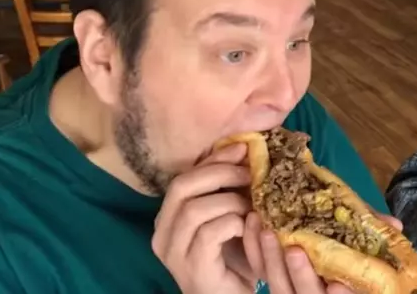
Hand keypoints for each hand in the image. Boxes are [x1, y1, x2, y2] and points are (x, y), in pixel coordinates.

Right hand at [152, 143, 254, 293]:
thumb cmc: (235, 260)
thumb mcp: (231, 217)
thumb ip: (231, 190)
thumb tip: (249, 150)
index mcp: (169, 218)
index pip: (183, 177)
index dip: (213, 159)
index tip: (243, 149)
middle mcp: (163, 234)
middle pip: (182, 186)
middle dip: (220, 173)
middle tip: (251, 173)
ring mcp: (174, 253)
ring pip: (195, 209)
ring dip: (231, 200)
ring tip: (253, 205)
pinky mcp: (193, 268)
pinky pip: (209, 233)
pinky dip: (234, 223)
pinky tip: (249, 226)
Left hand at [243, 210, 402, 293]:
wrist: (314, 259)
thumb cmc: (347, 256)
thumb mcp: (363, 251)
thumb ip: (377, 238)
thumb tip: (395, 224)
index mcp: (339, 292)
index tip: (335, 285)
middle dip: (300, 276)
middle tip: (294, 250)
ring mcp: (290, 293)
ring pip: (276, 286)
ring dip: (270, 260)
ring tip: (267, 231)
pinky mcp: (271, 279)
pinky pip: (257, 270)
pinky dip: (253, 250)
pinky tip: (254, 224)